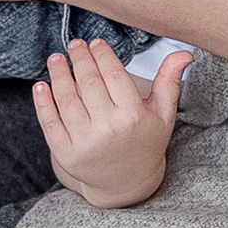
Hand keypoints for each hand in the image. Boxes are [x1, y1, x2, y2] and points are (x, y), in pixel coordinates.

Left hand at [34, 40, 183, 205]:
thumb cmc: (145, 143)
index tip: (96, 43)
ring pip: (67, 99)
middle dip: (80, 59)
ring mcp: (85, 143)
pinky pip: (50, 123)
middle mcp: (109, 129)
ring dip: (58, 74)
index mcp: (133, 116)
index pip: (114, 75)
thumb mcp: (163, 114)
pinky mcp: (67, 153)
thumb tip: (185, 53)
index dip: (103, 55)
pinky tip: (41, 86)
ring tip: (56, 59)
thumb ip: (170, 82)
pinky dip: (43, 103)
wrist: (127, 184)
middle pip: (89, 83)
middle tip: (75, 44)